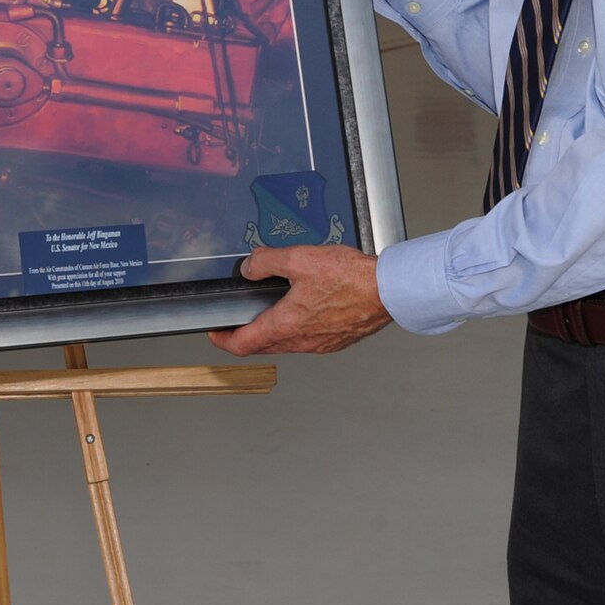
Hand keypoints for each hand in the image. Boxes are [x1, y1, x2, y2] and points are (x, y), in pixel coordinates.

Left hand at [208, 245, 391, 355]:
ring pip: (287, 344)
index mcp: (287, 325)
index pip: (243, 344)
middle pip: (263, 346)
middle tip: (236, 322)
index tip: (214, 332)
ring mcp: (321, 344)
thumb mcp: (300, 259)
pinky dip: (295, 330)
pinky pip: (307, 340)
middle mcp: (303, 341)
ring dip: (272, 332)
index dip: (222, 340)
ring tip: (268, 312)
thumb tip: (250, 267)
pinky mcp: (337, 340)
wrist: (389, 291)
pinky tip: (302, 310)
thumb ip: (267, 262)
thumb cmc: (351, 278)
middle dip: (245, 336)